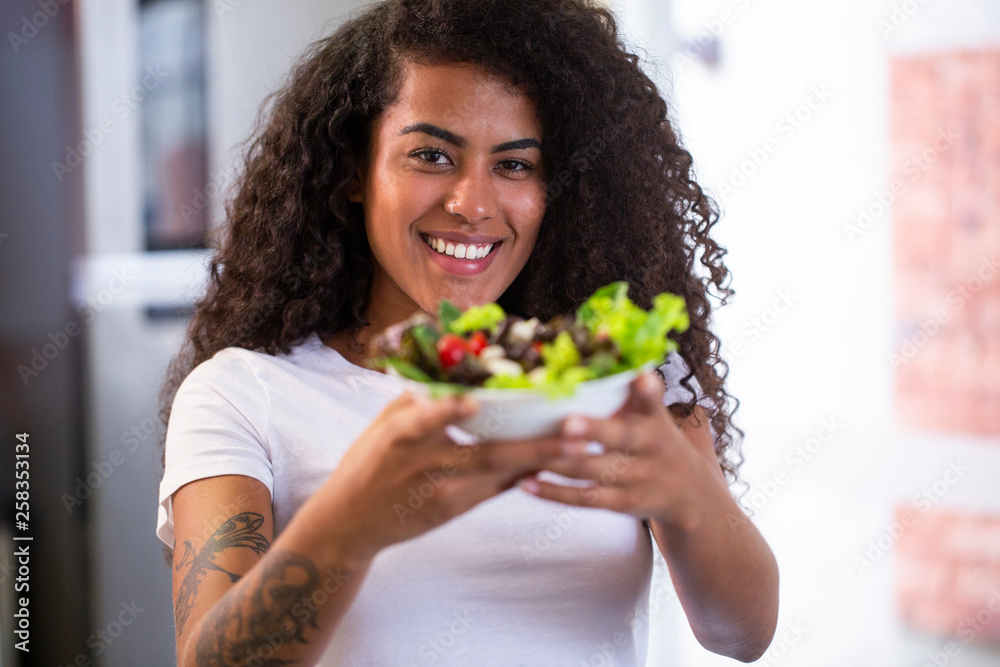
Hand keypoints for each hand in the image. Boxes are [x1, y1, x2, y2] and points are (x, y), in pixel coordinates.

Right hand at [317, 391, 563, 561]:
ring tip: (581, 449)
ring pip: (498, 477)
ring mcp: (440, 493)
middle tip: (576, 431)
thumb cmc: (367, 462)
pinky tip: (554, 464)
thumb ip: (418, 398)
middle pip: (483, 455)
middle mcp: (422, 467)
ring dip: (541, 462)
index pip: (423, 421)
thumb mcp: (382, 424)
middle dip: (534, 446)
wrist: (349, 524)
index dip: (448, 410)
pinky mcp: (450, 511)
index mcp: (399, 437)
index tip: (476, 400)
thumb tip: (455, 363)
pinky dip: (523, 476)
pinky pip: (494, 491)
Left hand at [515, 371, 720, 530]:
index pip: (653, 401)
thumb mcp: (654, 413)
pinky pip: (584, 498)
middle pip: (620, 439)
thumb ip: (629, 382)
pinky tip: (525, 481)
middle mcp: (648, 447)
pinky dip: (553, 492)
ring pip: (593, 469)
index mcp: (654, 419)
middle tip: (568, 422)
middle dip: (594, 431)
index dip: (648, 390)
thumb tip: (601, 329)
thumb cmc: (657, 439)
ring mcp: (636, 478)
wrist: (690, 494)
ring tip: (530, 450)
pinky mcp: (621, 503)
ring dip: (560, 461)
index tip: (643, 377)